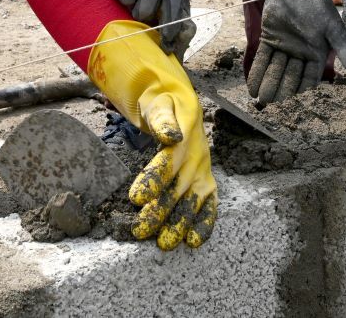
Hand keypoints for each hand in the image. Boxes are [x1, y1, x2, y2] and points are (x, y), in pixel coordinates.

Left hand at [88, 20, 218, 248]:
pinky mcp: (207, 182)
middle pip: (178, 188)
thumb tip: (170, 136)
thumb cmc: (165, 104)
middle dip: (160, 211)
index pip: (167, 162)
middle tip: (141, 229)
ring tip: (164, 243)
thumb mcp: (160, 103)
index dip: (153, 180)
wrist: (184, 105)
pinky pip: (209, 205)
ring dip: (179, 223)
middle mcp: (196, 157)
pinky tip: (193, 241)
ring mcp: (204, 172)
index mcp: (184, 137)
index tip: (135, 198)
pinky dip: (204, 224)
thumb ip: (163, 119)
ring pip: (192, 201)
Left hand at [247, 0, 345, 104]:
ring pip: (275, 70)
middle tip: (274, 108)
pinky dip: (258, 72)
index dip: (301, 93)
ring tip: (261, 102)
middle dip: (282, 92)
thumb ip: (344, 48)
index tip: (295, 108)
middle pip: (290, 78)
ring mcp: (283, 47)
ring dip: (268, 85)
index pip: (308, 79)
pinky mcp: (269, 39)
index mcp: (316, 55)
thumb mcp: (333, 27)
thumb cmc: (319, 6)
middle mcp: (299, 55)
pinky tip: (252, 86)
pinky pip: (263, 59)